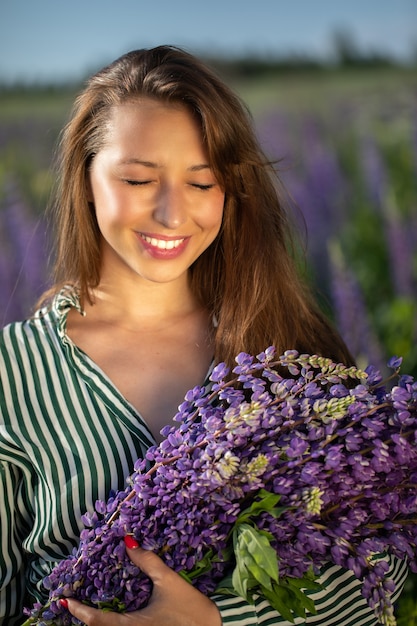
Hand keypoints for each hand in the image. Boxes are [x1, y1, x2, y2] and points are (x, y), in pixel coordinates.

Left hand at [63, 540, 221, 625]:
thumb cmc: (190, 610)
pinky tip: (110, 617)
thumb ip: (147, 562)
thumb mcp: (169, 582)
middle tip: (72, 603)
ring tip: (87, 609)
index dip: (78, 610)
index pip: (97, 621)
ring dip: (97, 623)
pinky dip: (110, 625)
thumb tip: (128, 539)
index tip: (64, 600)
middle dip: (85, 619)